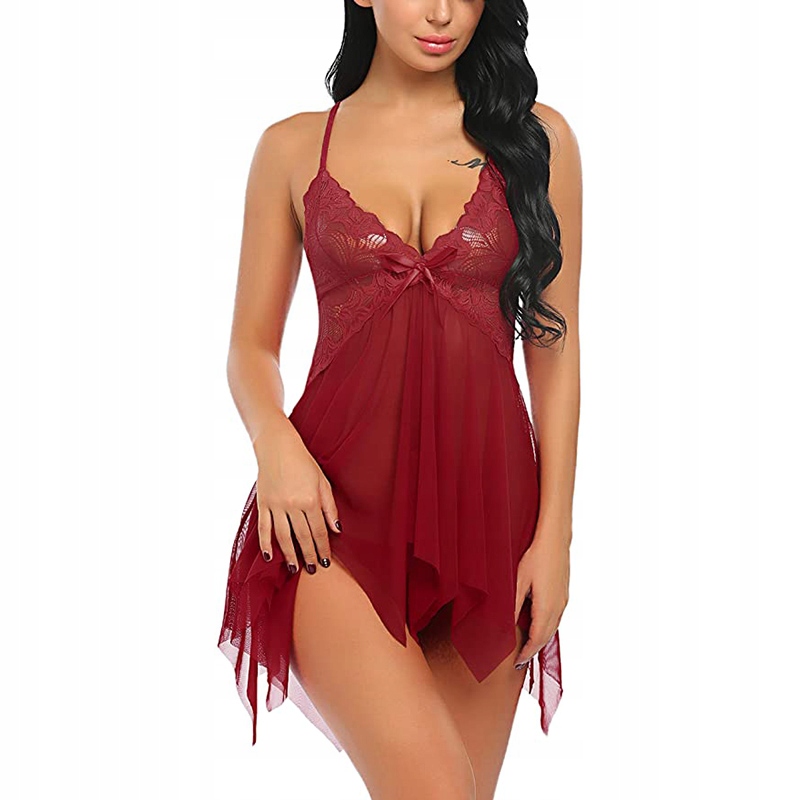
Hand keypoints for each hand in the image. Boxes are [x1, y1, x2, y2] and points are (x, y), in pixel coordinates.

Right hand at [253, 418, 340, 574]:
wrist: (277, 447)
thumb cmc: (303, 462)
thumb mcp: (322, 481)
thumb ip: (329, 507)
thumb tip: (336, 529)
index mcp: (310, 499)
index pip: (319, 531)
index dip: (323, 548)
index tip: (326, 560)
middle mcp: (293, 505)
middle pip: (302, 537)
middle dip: (309, 555)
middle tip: (313, 569)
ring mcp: (276, 505)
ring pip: (283, 537)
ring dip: (290, 554)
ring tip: (295, 568)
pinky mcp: (263, 504)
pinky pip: (264, 528)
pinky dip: (266, 543)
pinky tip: (270, 556)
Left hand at [513, 527, 569, 667]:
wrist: (555, 539)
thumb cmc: (535, 557)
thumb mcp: (518, 582)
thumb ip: (514, 607)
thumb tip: (508, 626)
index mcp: (547, 607)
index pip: (537, 639)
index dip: (527, 653)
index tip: (517, 662)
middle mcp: (558, 607)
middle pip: (546, 637)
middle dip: (534, 649)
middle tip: (520, 658)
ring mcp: (563, 600)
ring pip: (552, 628)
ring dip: (541, 639)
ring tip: (527, 645)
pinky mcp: (563, 593)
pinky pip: (556, 617)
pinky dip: (546, 627)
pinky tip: (538, 624)